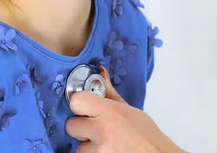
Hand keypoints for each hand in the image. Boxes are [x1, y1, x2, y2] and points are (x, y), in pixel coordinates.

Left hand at [66, 67, 185, 152]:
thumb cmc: (145, 134)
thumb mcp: (128, 108)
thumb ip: (109, 93)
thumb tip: (100, 72)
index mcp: (109, 112)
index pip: (76, 101)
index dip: (79, 102)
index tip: (85, 105)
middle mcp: (101, 130)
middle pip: (71, 125)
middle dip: (80, 125)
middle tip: (95, 126)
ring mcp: (98, 150)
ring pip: (78, 144)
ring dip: (88, 143)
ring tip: (105, 140)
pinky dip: (93, 152)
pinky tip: (106, 149)